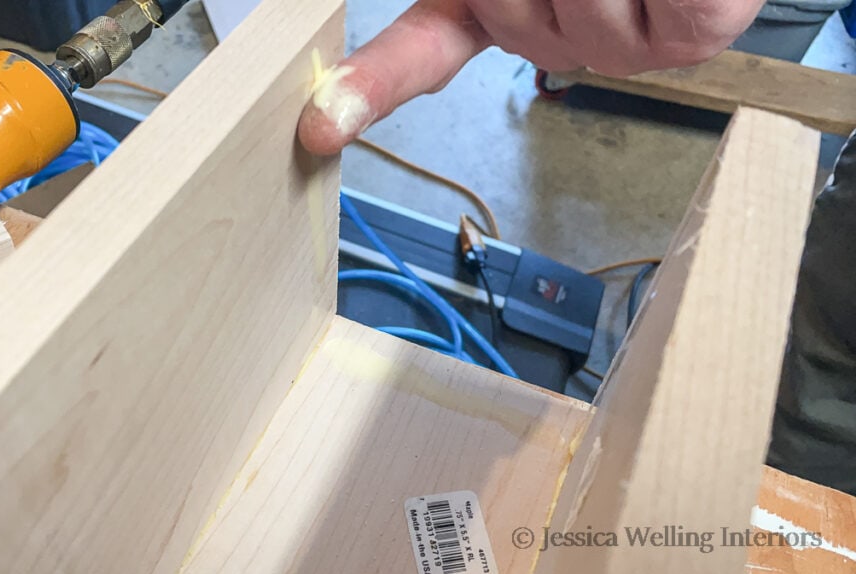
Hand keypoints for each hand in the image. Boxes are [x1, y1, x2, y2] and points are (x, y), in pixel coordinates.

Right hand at [299, 0, 763, 154]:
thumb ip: (467, 9)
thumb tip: (489, 25)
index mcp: (498, 9)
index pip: (418, 54)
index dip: (368, 87)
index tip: (320, 125)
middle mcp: (554, 37)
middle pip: (511, 15)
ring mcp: (621, 48)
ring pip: (581, 13)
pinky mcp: (690, 38)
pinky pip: (643, 17)